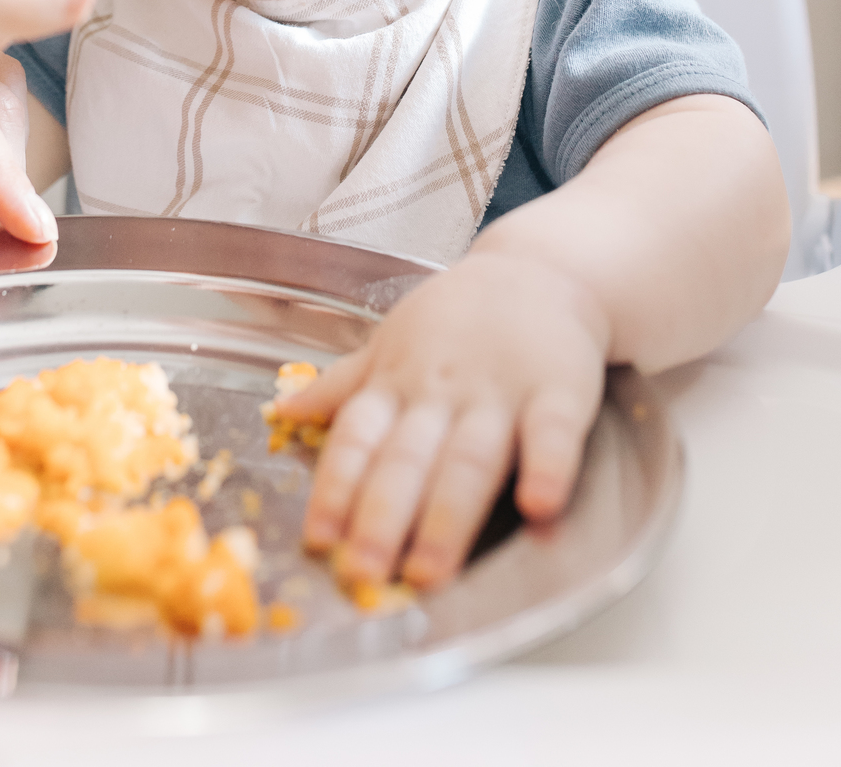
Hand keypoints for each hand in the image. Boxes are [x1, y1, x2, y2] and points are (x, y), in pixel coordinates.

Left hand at [273, 249, 608, 588]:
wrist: (538, 270)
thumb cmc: (459, 318)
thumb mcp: (392, 342)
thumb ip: (344, 385)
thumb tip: (282, 412)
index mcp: (397, 382)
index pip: (357, 437)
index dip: (335, 486)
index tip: (319, 538)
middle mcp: (441, 391)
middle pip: (406, 458)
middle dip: (382, 516)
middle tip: (363, 571)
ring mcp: (500, 391)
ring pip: (469, 458)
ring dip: (448, 516)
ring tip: (430, 570)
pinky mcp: (559, 389)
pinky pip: (552, 432)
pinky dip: (548, 468)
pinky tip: (540, 506)